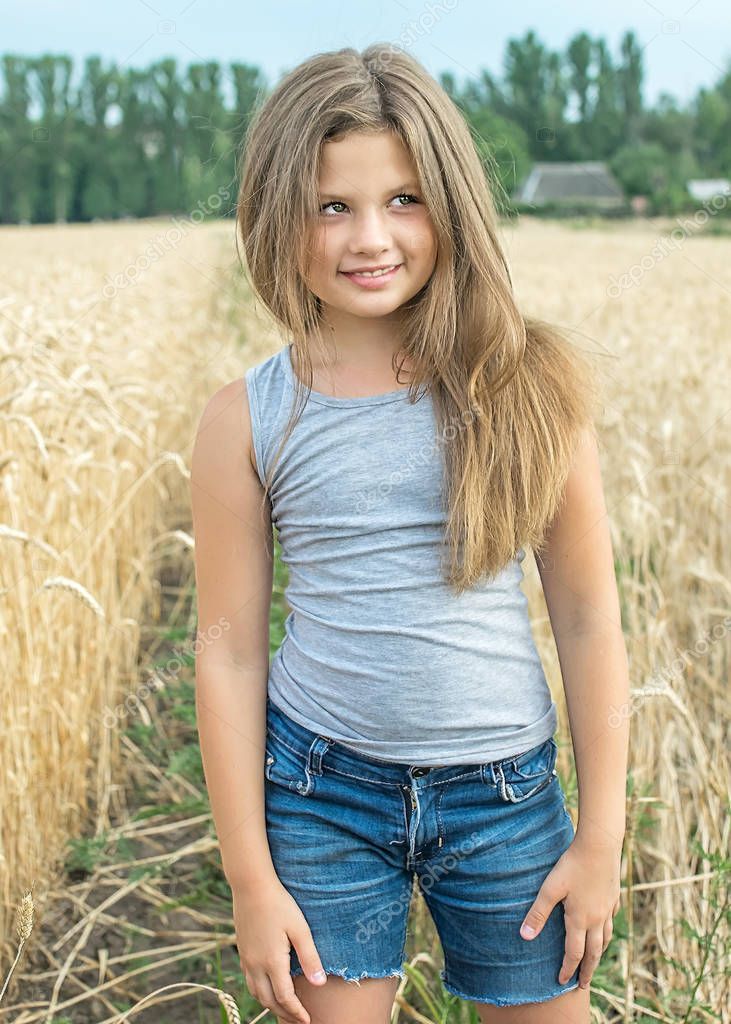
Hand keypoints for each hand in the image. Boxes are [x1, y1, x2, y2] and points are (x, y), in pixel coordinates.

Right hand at [232, 877, 326, 1023]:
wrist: (251, 885)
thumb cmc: (279, 904)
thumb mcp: (300, 929)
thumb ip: (310, 957)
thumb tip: (320, 984)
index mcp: (272, 962)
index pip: (285, 997)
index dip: (297, 1012)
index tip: (308, 1020)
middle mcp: (255, 965)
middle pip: (268, 1000)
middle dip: (284, 1013)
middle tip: (298, 1019)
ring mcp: (246, 958)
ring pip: (256, 992)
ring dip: (270, 1004)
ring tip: (284, 1008)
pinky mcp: (242, 950)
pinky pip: (249, 980)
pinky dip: (259, 991)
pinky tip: (268, 986)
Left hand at [518, 835, 621, 989]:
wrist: (600, 846)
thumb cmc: (572, 865)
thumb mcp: (550, 889)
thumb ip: (538, 913)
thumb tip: (524, 936)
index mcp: (580, 920)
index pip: (574, 953)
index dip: (567, 968)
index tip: (562, 982)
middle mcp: (597, 919)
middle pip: (593, 952)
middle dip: (587, 970)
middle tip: (584, 985)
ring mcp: (608, 908)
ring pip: (605, 938)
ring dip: (599, 953)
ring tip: (595, 960)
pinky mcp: (613, 897)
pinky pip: (611, 920)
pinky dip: (607, 930)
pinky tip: (605, 927)